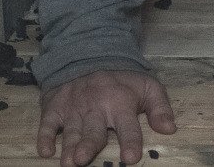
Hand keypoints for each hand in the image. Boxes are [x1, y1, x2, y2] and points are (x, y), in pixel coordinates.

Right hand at [37, 70, 176, 165]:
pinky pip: (47, 123)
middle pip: (93, 130)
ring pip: (71, 130)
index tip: (130, 158)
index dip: (130, 141)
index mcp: (121, 102)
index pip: (127, 125)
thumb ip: (160, 108)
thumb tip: (170, 129)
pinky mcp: (55, 107)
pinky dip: (44, 136)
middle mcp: (96, 106)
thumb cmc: (122, 82)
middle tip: (83, 160)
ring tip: (68, 162)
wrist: (89, 58)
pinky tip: (45, 150)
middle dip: (89, 145)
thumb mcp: (147, 87)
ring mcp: (73, 108)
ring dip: (68, 146)